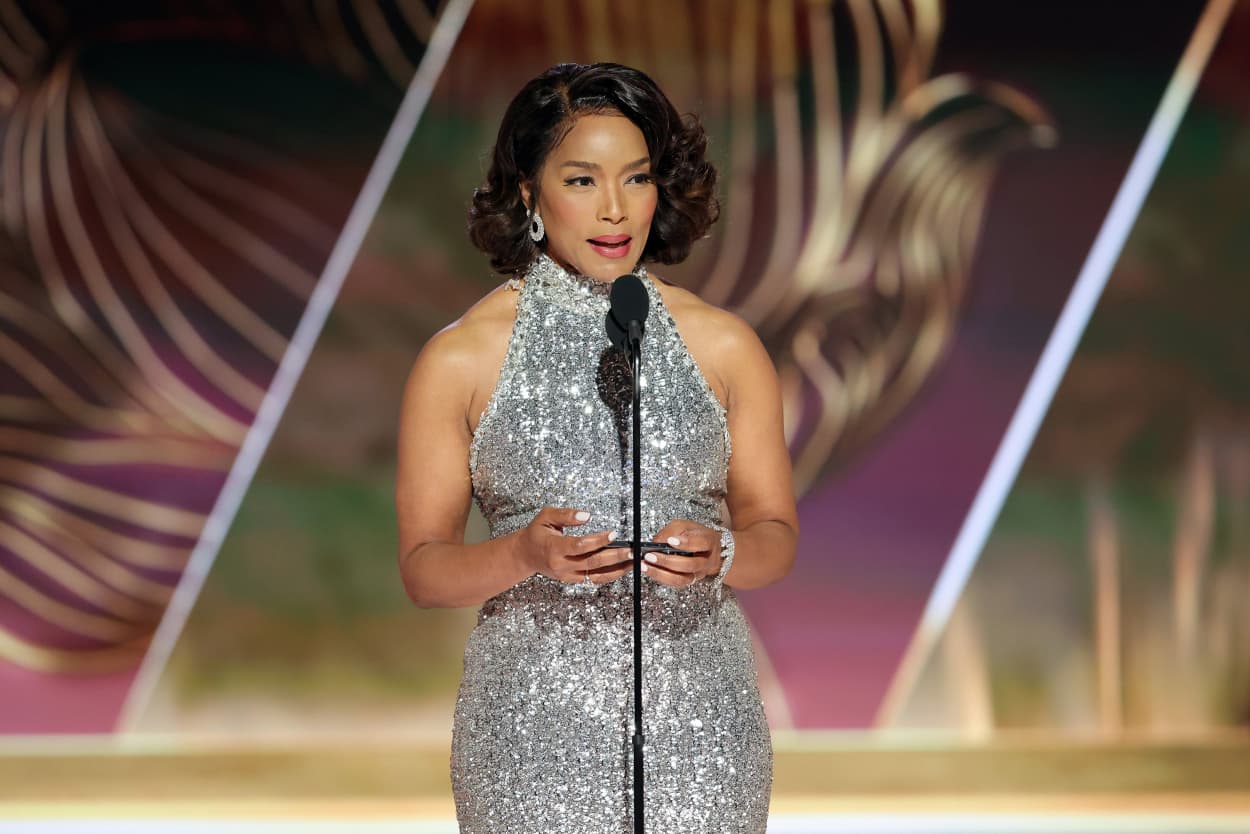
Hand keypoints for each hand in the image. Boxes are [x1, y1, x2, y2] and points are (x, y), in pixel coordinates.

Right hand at [516, 507, 630, 584]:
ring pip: (596, 575)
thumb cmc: (536, 533)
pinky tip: (622, 567)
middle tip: (631, 550)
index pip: (580, 546)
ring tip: (633, 561)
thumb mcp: (546, 516)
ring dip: (617, 569)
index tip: (614, 533)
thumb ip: (566, 514)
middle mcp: (561, 564)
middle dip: (614, 556)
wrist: (525, 555)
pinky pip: (594, 579)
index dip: (598, 540)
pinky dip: (610, 574)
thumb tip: (586, 515)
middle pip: (592, 562)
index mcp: (554, 548)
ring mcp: (567, 575)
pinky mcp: (572, 580)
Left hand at [641, 520, 721, 587]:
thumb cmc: (694, 534)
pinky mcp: (690, 580)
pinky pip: (676, 583)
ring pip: (683, 579)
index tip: (670, 541)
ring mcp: (700, 573)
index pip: (702, 543)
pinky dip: (661, 577)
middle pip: (691, 565)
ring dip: (661, 573)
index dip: (687, 543)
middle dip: (668, 561)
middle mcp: (708, 560)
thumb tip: (655, 543)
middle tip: (651, 555)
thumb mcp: (683, 525)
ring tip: (646, 566)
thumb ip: (671, 531)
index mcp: (710, 541)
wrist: (704, 547)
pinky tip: (650, 570)